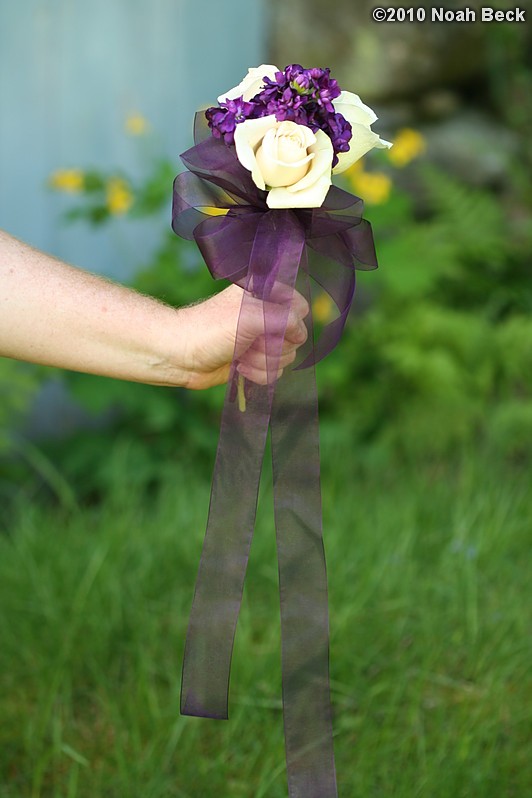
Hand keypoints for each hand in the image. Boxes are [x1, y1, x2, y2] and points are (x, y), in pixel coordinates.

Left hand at [178, 283, 309, 388]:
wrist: (180, 356)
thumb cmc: (210, 330)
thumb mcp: (252, 316)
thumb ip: (286, 319)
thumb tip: (301, 334)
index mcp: (264, 293)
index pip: (300, 307)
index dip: (291, 322)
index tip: (271, 327)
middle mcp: (265, 314)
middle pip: (295, 337)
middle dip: (273, 346)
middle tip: (249, 342)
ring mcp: (260, 339)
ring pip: (286, 357)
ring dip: (263, 361)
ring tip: (240, 355)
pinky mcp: (254, 360)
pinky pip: (274, 372)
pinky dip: (258, 373)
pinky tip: (239, 367)